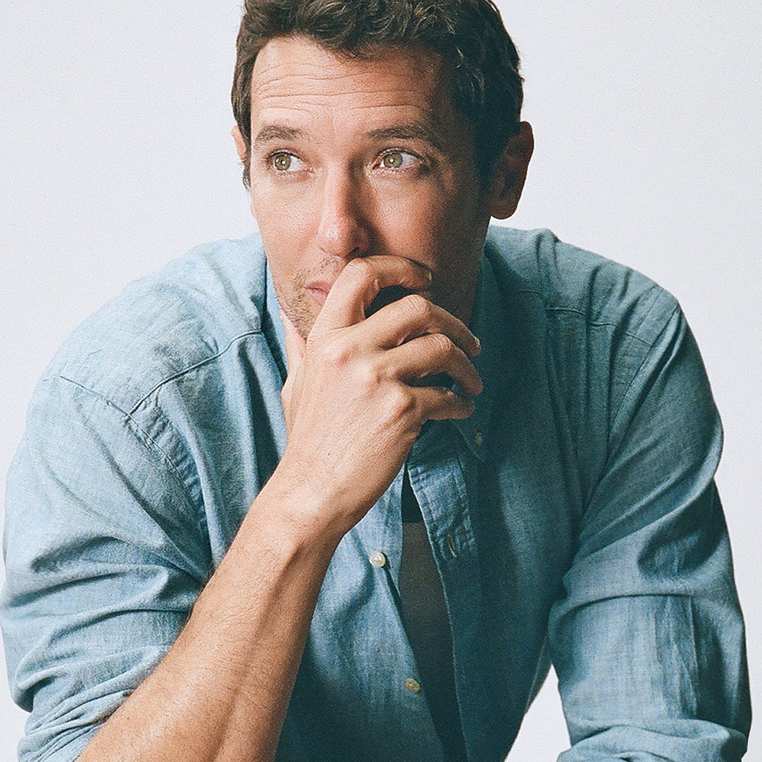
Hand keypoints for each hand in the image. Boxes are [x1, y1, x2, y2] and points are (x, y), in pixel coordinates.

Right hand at [276, 255, 481, 538]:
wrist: (311, 493)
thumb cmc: (308, 441)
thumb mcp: (298, 383)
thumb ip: (303, 345)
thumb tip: (290, 315)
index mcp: (325, 338)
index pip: (362, 275)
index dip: (400, 268)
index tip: (426, 281)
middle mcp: (350, 350)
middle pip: (419, 308)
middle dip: (453, 322)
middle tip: (469, 342)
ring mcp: (376, 380)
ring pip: (442, 348)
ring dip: (466, 365)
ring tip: (471, 381)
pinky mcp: (401, 412)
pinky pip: (446, 396)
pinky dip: (461, 403)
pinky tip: (459, 410)